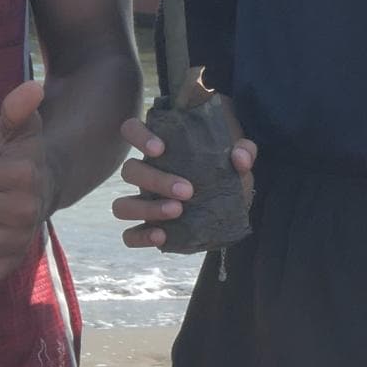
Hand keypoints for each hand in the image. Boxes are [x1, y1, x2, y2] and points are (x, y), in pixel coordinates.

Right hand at [112, 114, 256, 250]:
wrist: (231, 203)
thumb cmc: (227, 168)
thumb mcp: (238, 155)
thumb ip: (244, 150)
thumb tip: (239, 157)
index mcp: (160, 146)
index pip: (132, 130)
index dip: (139, 136)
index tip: (160, 149)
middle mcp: (146, 172)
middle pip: (130, 170)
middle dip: (156, 180)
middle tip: (187, 191)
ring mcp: (143, 201)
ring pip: (122, 205)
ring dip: (146, 209)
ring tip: (177, 211)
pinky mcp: (148, 227)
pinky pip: (129, 235)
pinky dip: (140, 236)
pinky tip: (162, 236)